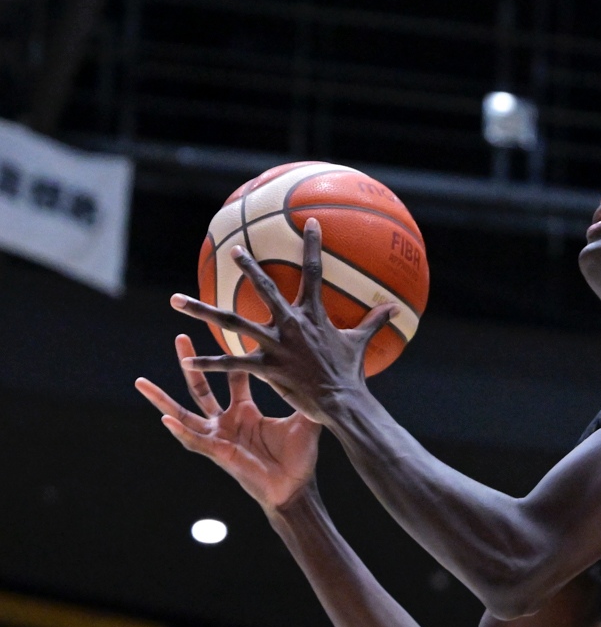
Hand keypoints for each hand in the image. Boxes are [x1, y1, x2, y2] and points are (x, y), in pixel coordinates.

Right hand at [136, 334, 320, 509]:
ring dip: (161, 399)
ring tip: (140, 382)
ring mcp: (218, 436)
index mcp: (246, 412)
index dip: (231, 358)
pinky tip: (164, 418)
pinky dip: (179, 430)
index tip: (228, 334)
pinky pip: (193, 440)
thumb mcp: (304, 422)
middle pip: (201, 388)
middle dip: (189, 363)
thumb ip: (306, 399)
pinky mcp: (217, 453)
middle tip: (180, 337)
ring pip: (184, 413)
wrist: (295, 488)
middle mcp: (227, 421)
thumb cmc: (299, 459)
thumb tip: (323, 375)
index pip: (234, 378)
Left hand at [170, 217, 395, 424]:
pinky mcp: (265, 367)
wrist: (343, 403)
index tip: (308, 223)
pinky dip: (209, 361)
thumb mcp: (361, 344)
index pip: (314, 273)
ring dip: (202, 309)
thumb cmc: (351, 375)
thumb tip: (397, 307)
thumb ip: (374, 322)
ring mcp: (275, 344)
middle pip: (264, 288)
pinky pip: (231, 361)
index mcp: (313, 316)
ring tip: (177, 300)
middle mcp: (291, 324)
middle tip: (233, 249)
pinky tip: (188, 358)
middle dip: (248, 266)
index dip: (312, 246)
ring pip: (232, 321)